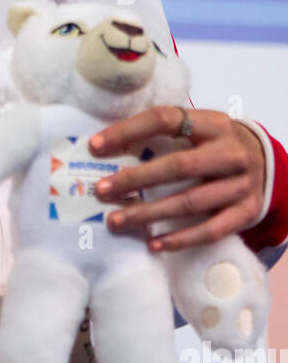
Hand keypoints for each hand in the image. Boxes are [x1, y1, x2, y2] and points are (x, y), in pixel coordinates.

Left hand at [89, 105, 266, 250]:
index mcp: (212, 123)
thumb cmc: (216, 143)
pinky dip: (181, 239)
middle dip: (136, 179)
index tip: (96, 146)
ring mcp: (241, 184)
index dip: (128, 130)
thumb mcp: (199, 126)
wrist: (267, 162)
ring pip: (191, 202)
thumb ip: (165, 131)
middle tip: (102, 190)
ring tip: (116, 221)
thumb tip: (108, 142)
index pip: (165, 119)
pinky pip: (211, 230)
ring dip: (150, 214)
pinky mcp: (247, 213)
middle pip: (178, 166)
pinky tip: (154, 243)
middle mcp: (230, 152)